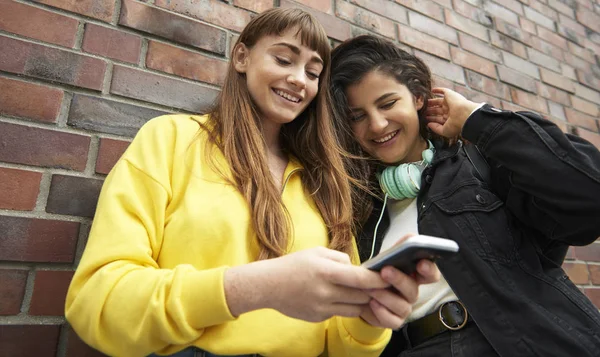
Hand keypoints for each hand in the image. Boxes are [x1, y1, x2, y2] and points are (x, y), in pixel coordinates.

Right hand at [224, 247, 390, 321]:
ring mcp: (322, 308)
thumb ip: (341, 259)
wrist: (268, 285)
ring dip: (361, 300)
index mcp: (325, 272)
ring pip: (354, 308)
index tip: (388, 277)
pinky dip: (344, 305)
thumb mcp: (318, 252)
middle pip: (361, 296)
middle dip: (373, 291)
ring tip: (359, 291)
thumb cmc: (293, 265)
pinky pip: (340, 313)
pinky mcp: (318, 318)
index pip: (360, 279)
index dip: (378, 280)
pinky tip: (336, 296)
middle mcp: (325, 292)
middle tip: (379, 285)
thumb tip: (358, 269)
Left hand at [359, 235, 440, 328]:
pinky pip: (392, 321)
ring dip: (386, 296)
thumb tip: (412, 236)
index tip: (421, 262)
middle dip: (400, 280)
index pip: (431, 274)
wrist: (361, 294)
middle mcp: (412, 293)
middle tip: (386, 270)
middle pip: (414, 290)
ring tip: (371, 287)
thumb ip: (400, 247)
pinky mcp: (394, 321)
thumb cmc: (377, 274)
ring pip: (403, 306)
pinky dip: (382, 312)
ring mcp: (404, 308)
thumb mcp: (386, 258)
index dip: (429, 269)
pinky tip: (372, 303)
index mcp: (414, 276)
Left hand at [425, 87, 480, 138]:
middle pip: (436, 109)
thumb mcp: (445, 131)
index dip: (431, 118)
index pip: (438, 118)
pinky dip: (438, 90)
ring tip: (423, 103)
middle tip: (422, 110)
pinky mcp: (450, 95)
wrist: (464, 114)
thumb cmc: (456, 125)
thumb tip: (429, 124)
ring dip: (431, 102)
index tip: (424, 118)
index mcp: (449, 119)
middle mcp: (449, 110)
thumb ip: (436, 128)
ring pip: (437, 101)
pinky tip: (432, 90)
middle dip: (429, 110)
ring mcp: (449, 102)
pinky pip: (443, 91)